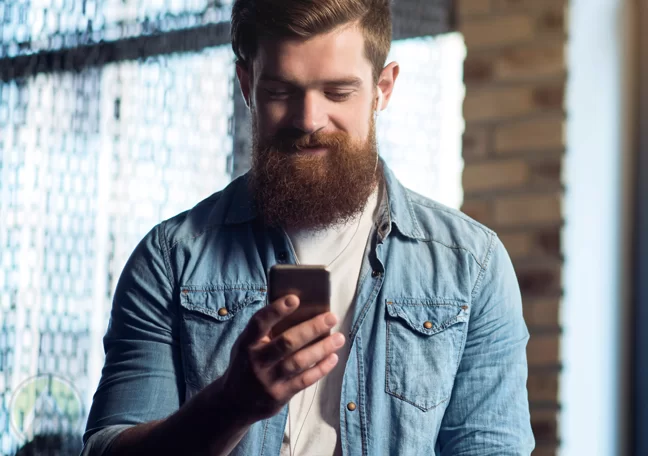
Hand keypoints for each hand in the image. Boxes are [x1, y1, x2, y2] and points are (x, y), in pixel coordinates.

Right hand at [215, 294, 344, 424]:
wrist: (235, 403)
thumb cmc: (248, 363)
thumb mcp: (248, 346)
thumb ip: (266, 332)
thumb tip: (300, 309)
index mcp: (247, 343)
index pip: (259, 323)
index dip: (276, 310)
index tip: (295, 299)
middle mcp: (256, 362)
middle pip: (287, 342)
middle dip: (312, 328)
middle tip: (332, 317)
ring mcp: (268, 380)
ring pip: (299, 362)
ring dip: (322, 348)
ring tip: (339, 338)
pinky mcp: (279, 396)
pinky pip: (304, 380)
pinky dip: (321, 368)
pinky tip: (332, 357)